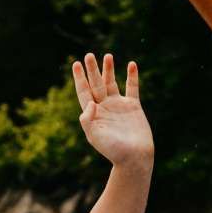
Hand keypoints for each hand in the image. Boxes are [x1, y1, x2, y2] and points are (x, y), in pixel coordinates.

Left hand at [71, 52, 152, 169]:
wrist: (135, 158)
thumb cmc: (113, 151)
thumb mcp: (95, 137)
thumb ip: (88, 120)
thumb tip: (89, 103)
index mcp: (93, 114)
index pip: (84, 92)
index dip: (80, 79)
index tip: (76, 64)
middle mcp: (105, 108)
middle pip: (96, 84)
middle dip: (93, 70)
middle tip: (89, 55)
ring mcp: (119, 106)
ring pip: (112, 83)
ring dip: (109, 70)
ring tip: (107, 56)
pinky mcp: (133, 107)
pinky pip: (132, 88)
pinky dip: (132, 76)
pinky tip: (131, 64)